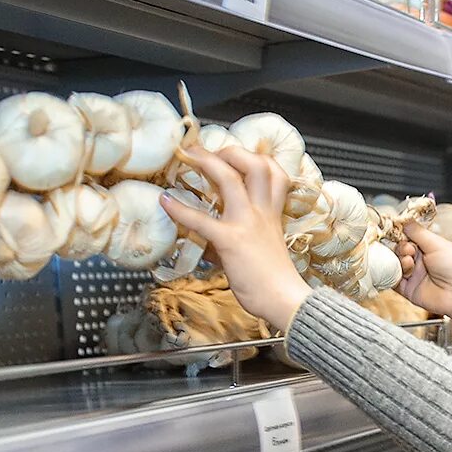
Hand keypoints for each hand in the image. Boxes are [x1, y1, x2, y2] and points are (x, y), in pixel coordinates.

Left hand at [160, 147, 312, 331]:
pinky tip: (165, 202)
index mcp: (272, 214)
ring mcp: (246, 223)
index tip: (238, 155)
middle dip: (231, 150)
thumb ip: (244, 235)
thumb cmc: (277, 281)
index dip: (258, 157)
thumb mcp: (266, 248)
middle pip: (255, 164)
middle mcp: (261, 212)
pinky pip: (200, 219)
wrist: (285, 301)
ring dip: (207, 162)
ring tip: (189, 157)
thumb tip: (210, 237)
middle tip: (209, 151)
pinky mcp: (230, 240)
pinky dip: (179, 209)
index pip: (276, 173)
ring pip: (230, 178)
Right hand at [396, 223, 451, 327]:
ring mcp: (413, 275)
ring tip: (409, 261)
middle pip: (399, 249)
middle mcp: (420, 260)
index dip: (401, 234)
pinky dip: (395, 274)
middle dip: (401, 247)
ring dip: (400, 259)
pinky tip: (405, 270)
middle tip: (410, 249)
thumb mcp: (436, 243)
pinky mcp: (407, 289)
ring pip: (395, 263)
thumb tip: (403, 219)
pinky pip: (393, 280)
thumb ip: (417, 231)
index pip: (407, 237)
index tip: (396, 231)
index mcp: (428, 247)